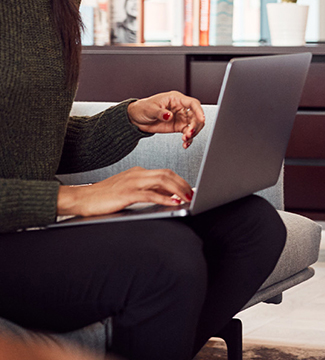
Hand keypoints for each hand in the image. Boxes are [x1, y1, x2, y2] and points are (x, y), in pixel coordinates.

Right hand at [57, 167, 193, 216]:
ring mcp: (131, 182)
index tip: (190, 189)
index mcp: (138, 172)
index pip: (165, 172)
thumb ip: (148, 191)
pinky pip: (150, 194)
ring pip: (161, 180)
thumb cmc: (104, 197)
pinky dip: (164, 198)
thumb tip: (169, 196)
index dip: (180, 181)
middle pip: (167, 174)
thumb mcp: (130, 191)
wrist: (81, 199)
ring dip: (178, 189)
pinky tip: (173, 203)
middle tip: (193, 194)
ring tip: (187, 198)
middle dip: (182, 184)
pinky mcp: (126, 193)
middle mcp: (137, 174)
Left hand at [127, 91, 204, 147]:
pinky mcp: (178, 126)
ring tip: (185, 139)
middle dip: (195, 125)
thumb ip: (161, 113)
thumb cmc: (143, 108)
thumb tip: (169, 116)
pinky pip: (187, 133)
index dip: (199, 111)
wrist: (136, 118)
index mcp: (175, 99)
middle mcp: (181, 108)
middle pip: (196, 115)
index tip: (201, 119)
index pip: (192, 103)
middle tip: (189, 134)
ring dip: (192, 133)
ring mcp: (180, 118)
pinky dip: (188, 139)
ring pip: (194, 125)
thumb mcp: (150, 109)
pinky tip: (185, 144)